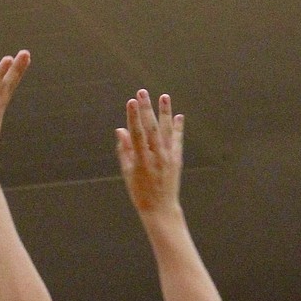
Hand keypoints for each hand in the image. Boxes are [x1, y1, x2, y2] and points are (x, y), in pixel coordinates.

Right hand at [115, 90, 183, 217]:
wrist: (160, 208)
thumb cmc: (139, 192)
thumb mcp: (127, 172)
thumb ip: (125, 150)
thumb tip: (121, 129)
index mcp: (141, 161)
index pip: (137, 134)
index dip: (133, 117)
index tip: (130, 102)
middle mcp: (156, 157)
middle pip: (151, 128)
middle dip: (146, 109)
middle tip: (142, 92)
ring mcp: (168, 158)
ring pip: (166, 131)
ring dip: (165, 112)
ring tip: (164, 96)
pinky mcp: (177, 160)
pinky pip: (177, 141)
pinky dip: (178, 128)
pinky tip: (178, 116)